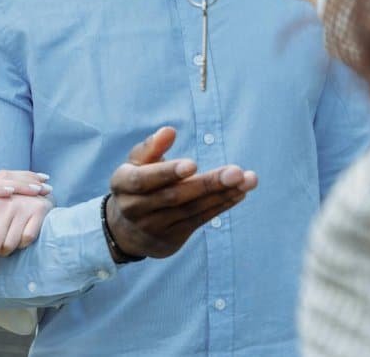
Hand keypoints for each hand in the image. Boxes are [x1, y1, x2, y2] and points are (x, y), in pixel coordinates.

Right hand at [0, 170, 49, 280]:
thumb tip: (14, 230)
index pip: (6, 181)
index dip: (25, 180)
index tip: (43, 184)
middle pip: (5, 176)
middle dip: (28, 177)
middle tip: (47, 181)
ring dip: (21, 183)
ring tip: (39, 187)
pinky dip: (0, 190)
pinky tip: (14, 191)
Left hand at [0, 194, 53, 276]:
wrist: (36, 190)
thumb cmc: (6, 207)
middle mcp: (4, 203)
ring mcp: (22, 206)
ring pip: (9, 245)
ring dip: (5, 251)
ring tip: (3, 245)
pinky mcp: (38, 210)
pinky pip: (26, 240)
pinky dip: (22, 243)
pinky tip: (21, 236)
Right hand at [106, 127, 257, 259]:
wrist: (125, 230)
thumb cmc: (136, 183)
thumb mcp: (136, 163)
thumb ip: (152, 147)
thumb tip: (169, 131)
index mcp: (123, 184)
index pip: (144, 180)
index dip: (167, 173)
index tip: (193, 164)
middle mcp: (135, 209)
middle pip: (175, 196)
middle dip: (208, 184)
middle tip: (235, 172)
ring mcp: (154, 227)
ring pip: (191, 210)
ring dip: (222, 195)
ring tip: (247, 180)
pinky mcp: (171, 239)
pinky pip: (199, 221)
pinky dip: (220, 206)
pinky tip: (239, 193)